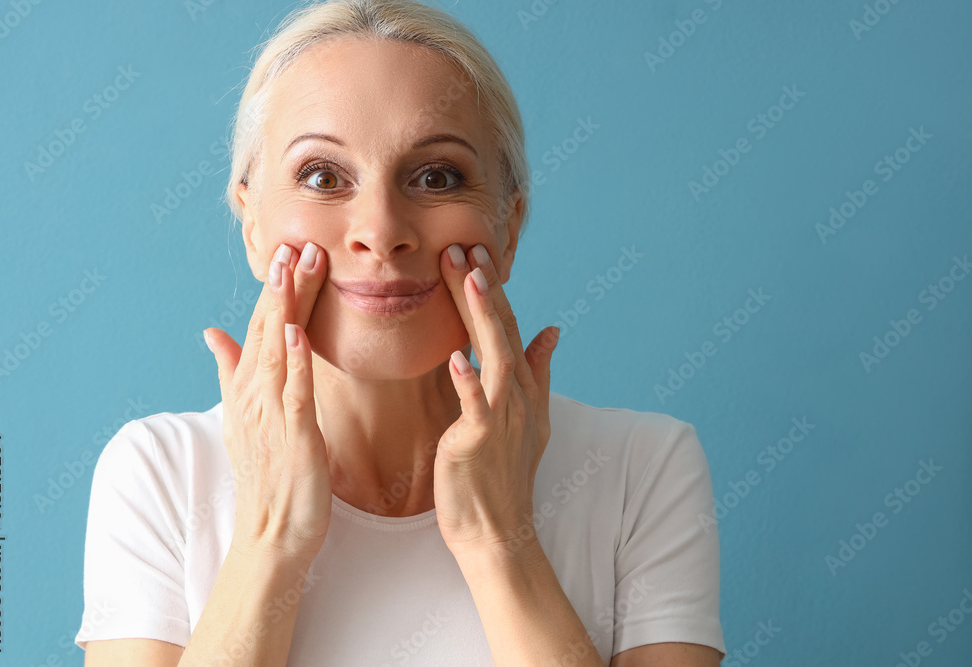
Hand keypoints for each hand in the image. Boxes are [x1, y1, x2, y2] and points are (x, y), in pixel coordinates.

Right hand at [203, 241, 331, 562]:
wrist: (272, 534)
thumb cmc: (269, 476)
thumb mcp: (246, 417)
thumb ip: (231, 371)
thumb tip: (212, 332)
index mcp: (248, 389)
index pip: (260, 329)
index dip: (273, 290)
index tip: (287, 250)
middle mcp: (254, 395)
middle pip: (269, 330)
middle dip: (283, 286)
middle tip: (297, 242)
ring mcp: (271, 414)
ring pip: (280, 350)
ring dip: (288, 307)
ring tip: (298, 267)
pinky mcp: (294, 436)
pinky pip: (295, 391)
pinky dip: (297, 360)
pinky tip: (301, 330)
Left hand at [434, 243, 559, 560]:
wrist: (497, 528)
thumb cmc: (503, 473)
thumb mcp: (529, 418)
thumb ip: (538, 371)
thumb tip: (553, 330)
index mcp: (522, 386)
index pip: (509, 327)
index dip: (494, 291)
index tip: (475, 254)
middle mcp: (517, 396)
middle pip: (503, 332)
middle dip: (483, 289)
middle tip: (464, 247)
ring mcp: (502, 418)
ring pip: (495, 357)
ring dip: (482, 317)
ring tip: (468, 278)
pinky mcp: (480, 442)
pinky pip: (475, 407)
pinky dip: (468, 383)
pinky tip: (457, 357)